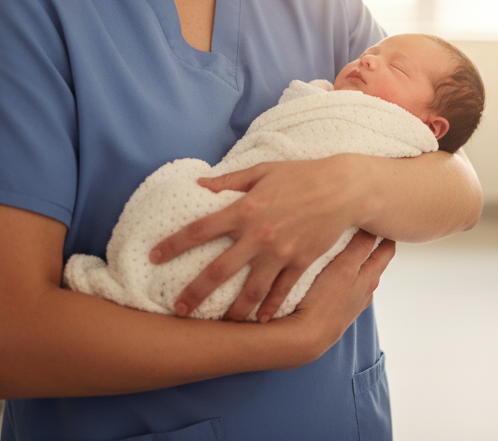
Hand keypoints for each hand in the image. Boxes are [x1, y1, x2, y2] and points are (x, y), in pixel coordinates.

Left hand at [149, 154, 369, 320]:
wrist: (343, 188)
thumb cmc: (302, 175)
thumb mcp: (262, 172)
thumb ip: (229, 180)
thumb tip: (199, 184)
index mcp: (244, 209)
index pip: (199, 230)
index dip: (173, 244)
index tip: (153, 256)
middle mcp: (258, 235)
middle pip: (218, 271)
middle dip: (195, 293)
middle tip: (178, 310)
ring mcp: (280, 252)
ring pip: (250, 291)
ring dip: (232, 311)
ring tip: (221, 325)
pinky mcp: (300, 262)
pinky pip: (281, 291)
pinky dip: (269, 308)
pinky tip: (259, 321)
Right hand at [285, 232, 394, 362]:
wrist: (304, 338)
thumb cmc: (324, 301)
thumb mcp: (345, 267)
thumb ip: (360, 245)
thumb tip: (373, 220)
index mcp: (370, 278)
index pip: (386, 250)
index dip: (387, 233)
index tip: (383, 217)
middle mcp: (364, 291)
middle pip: (373, 262)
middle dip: (371, 244)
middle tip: (363, 225)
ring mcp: (349, 303)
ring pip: (356, 275)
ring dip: (353, 260)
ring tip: (343, 244)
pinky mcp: (334, 311)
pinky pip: (341, 287)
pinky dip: (340, 275)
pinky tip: (327, 273)